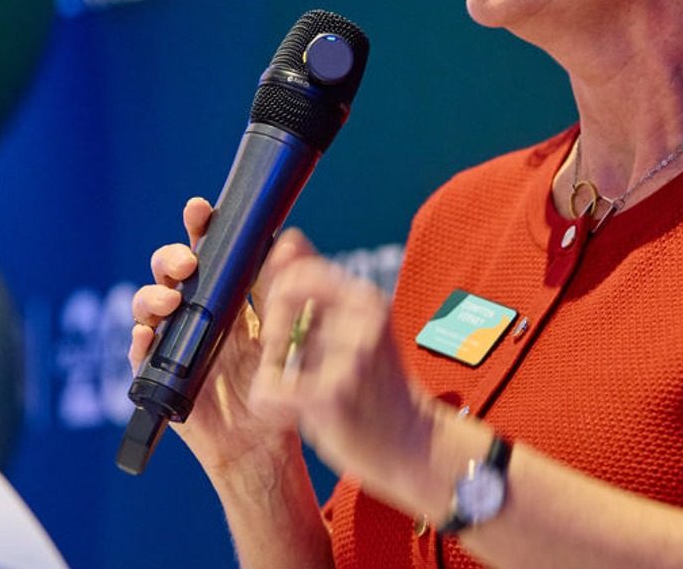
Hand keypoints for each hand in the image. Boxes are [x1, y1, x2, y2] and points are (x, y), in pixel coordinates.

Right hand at [128, 196, 313, 479]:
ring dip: (152, 295)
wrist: (263, 439)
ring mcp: (171, 341)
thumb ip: (279, 286)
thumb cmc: (272, 380)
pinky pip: (138, 354)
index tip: (199, 210)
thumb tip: (288, 236)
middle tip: (188, 265)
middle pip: (168, 270)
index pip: (206, 249)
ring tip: (170, 301)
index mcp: (223, 292)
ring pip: (147, 305)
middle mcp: (192, 310)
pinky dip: (139, 341)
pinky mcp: (157, 375)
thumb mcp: (281, 327)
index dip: (198, 226)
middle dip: (171, 258)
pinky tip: (148, 336)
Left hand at [247, 254, 434, 512]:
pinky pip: (267, 389)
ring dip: (276, 375)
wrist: (416, 445)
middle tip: (292, 360)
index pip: (299, 270)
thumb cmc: (378, 385)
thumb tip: (289, 237)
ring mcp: (348, 357)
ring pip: (270, 351)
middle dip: (274, 332)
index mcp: (366, 298)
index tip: (288, 324)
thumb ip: (319, 284)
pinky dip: (268, 403)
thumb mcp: (356, 324)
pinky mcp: (331, 395)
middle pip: (281, 300)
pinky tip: (290, 412)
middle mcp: (361, 318)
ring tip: (304, 393)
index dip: (279, 293)